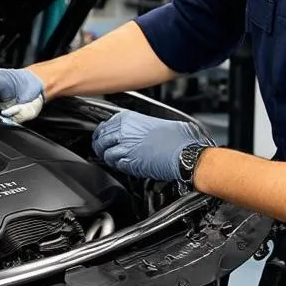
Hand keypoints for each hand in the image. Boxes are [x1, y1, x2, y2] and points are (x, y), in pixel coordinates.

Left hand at [91, 110, 210, 181]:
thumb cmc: (178, 139)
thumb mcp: (157, 122)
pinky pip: (117, 165)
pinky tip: (122, 165)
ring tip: (111, 159)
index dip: (102, 132)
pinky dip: (118, 166)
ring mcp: (125, 149)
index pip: (105, 125)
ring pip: (106, 154)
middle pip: (101, 140)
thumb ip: (140, 125)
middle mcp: (124, 133)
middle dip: (100, 145)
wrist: (185, 154)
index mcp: (129, 119)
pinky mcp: (130, 164)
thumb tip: (137, 129)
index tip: (102, 135)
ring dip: (108, 157)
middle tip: (100, 149)